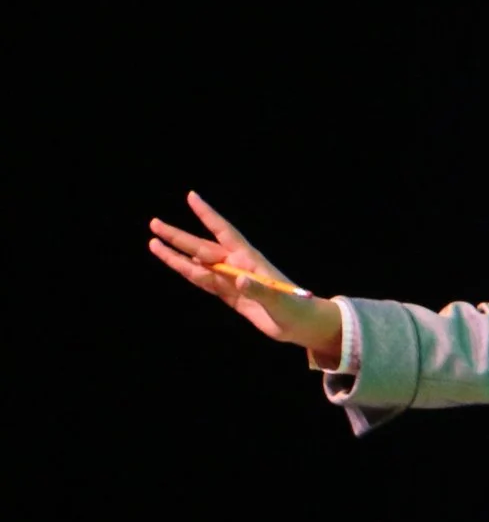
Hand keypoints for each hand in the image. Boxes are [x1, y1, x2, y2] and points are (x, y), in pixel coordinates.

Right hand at [149, 192, 344, 366]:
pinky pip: (205, 282)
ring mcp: (232, 280)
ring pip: (198, 265)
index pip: (224, 231)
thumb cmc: (296, 308)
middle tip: (154, 223)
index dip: (208, 215)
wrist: (302, 325)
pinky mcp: (231, 295)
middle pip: (202, 247)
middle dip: (178, 236)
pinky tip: (176, 264)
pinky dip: (189, 273)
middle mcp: (238, 266)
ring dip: (176, 255)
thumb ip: (259, 289)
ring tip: (153, 243)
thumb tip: (238, 279)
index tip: (191, 196)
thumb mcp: (280, 300)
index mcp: (250, 260)